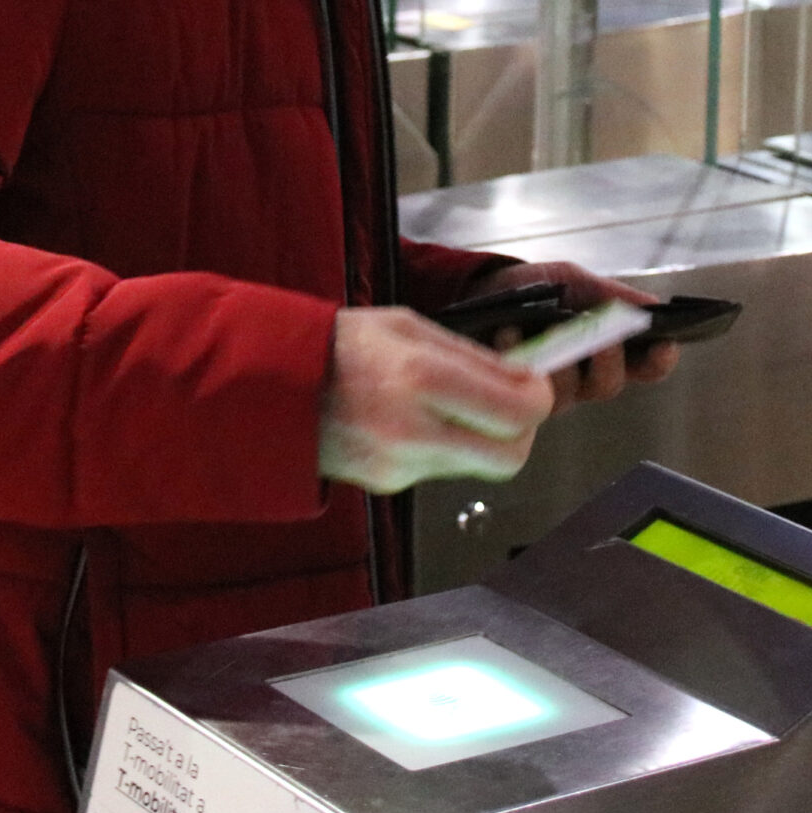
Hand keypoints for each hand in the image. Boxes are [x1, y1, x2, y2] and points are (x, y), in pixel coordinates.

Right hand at [319, 308, 553, 494]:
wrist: (273, 387)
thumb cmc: (339, 346)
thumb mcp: (409, 327)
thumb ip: (471, 357)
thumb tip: (522, 377)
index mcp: (423, 378)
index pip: (517, 411)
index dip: (539, 398)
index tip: (534, 384)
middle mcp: (416, 430)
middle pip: (509, 457)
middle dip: (521, 431)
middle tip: (511, 404)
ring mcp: (401, 465)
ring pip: (477, 466)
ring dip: (481, 437)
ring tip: (454, 404)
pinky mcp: (388, 485)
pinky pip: (441, 469)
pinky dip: (445, 446)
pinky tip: (417, 419)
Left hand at [468, 261, 680, 411]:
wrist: (478, 293)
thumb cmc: (533, 288)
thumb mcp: (571, 280)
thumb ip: (607, 294)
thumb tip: (652, 306)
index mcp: (606, 349)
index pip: (645, 366)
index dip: (660, 361)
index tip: (666, 344)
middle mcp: (582, 378)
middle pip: (609, 385)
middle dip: (609, 361)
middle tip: (604, 338)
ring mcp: (548, 391)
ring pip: (569, 393)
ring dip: (560, 361)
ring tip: (549, 329)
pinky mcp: (514, 396)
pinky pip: (523, 390)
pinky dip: (518, 356)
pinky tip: (507, 331)